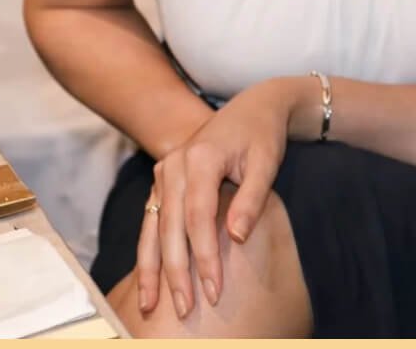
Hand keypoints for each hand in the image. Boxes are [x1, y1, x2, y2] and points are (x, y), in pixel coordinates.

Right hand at [136, 79, 296, 317]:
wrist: (254, 106)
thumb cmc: (263, 135)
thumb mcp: (266, 161)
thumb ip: (252, 199)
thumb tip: (236, 237)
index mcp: (200, 158)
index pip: (198, 216)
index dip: (204, 256)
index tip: (214, 289)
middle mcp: (174, 165)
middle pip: (171, 227)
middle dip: (177, 272)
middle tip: (185, 309)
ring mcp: (164, 172)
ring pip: (153, 227)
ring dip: (152, 268)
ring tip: (150, 305)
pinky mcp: (162, 181)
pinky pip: (151, 221)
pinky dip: (148, 252)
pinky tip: (148, 280)